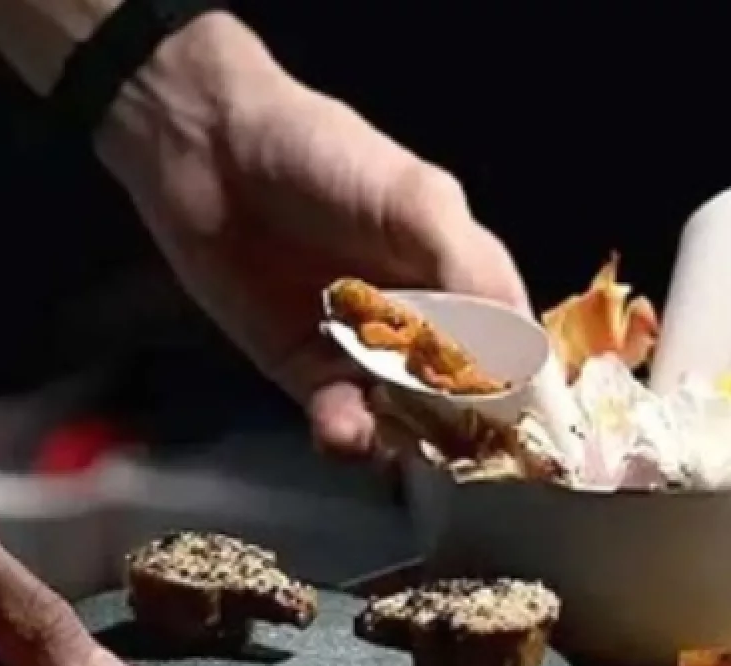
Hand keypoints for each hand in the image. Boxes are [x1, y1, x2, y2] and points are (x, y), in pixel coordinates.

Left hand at [93, 12, 527, 458]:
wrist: (205, 151)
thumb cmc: (322, 155)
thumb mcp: (416, 197)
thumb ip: (469, 268)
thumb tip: (517, 353)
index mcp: (463, 274)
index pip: (511, 346)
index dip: (522, 387)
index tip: (524, 427)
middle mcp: (422, 320)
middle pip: (464, 396)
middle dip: (465, 427)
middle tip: (458, 448)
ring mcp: (365, 352)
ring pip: (406, 420)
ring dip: (406, 438)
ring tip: (394, 434)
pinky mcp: (307, 373)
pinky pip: (341, 421)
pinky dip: (348, 434)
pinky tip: (344, 427)